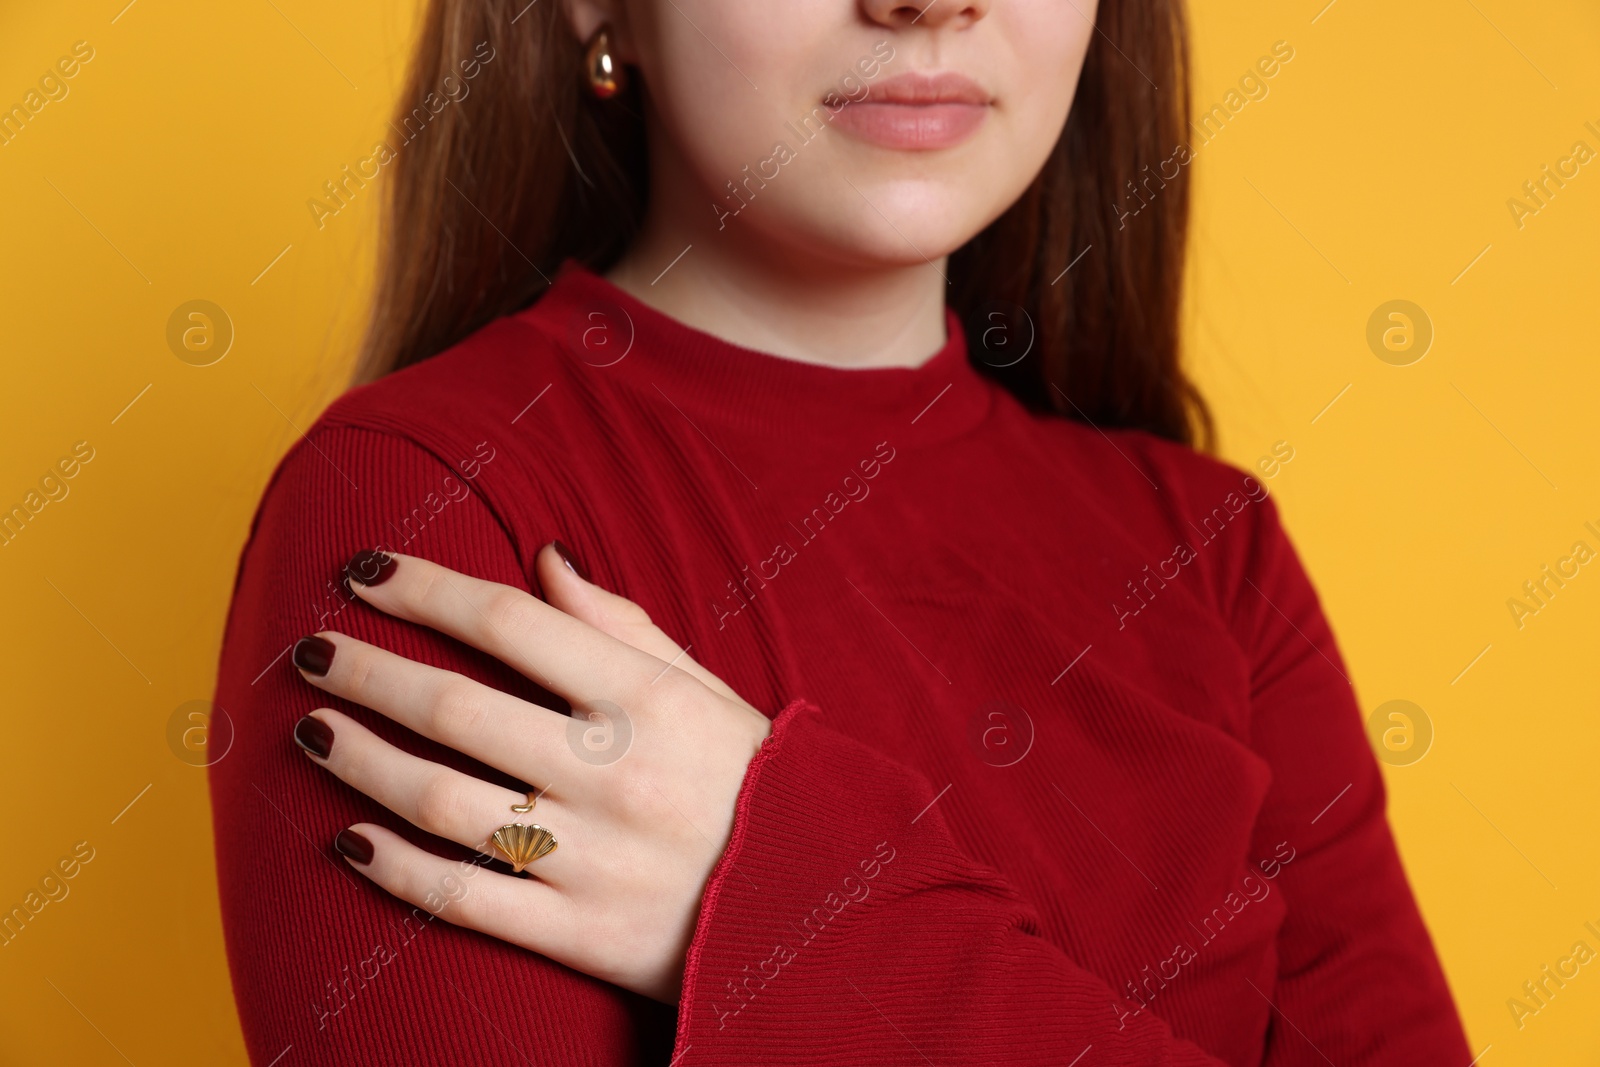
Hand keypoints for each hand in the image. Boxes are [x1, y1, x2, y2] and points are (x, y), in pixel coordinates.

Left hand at [287, 543, 772, 1001]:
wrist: (820, 907)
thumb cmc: (756, 781)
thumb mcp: (707, 690)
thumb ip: (621, 625)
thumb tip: (541, 559)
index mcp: (650, 701)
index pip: (511, 624)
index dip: (426, 589)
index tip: (365, 569)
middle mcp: (615, 774)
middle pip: (456, 709)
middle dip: (367, 670)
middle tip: (309, 650)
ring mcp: (592, 859)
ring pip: (442, 803)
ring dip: (361, 761)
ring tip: (309, 731)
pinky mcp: (578, 934)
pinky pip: (464, 899)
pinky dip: (396, 870)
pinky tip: (347, 841)